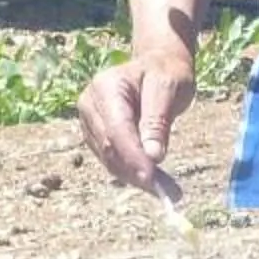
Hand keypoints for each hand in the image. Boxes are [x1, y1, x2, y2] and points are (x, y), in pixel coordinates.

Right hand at [76, 51, 196, 200]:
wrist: (158, 65)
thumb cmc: (166, 72)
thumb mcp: (169, 88)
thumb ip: (157, 121)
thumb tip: (152, 157)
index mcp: (105, 86)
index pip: (116, 129)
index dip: (133, 156)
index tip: (153, 178)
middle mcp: (90, 104)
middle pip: (109, 147)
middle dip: (137, 171)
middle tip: (168, 192)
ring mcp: (90, 121)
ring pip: (109, 159)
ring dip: (136, 177)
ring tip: (168, 190)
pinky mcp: (96, 136)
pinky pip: (112, 160)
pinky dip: (133, 173)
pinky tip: (155, 181)